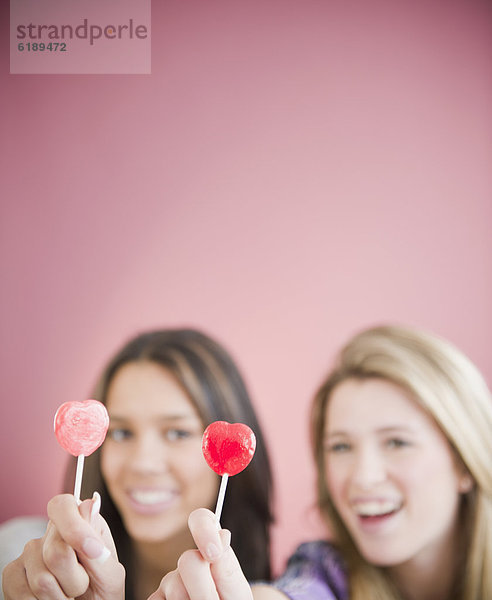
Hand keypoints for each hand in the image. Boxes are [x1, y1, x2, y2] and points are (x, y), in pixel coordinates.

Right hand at [2, 493, 124, 599]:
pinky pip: (23, 593)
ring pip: (41, 579)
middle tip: (84, 585)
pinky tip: (52, 599)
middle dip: (76, 578)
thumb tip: (91, 503)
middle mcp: (51, 533)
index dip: (74, 528)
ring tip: (69, 595)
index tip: (93, 552)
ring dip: (61, 596)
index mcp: (80, 523)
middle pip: (56, 551)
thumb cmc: (101, 593)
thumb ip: (99, 544)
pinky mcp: (13, 574)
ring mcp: (29, 553)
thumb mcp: (110, 573)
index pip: (62, 506)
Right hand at [149, 508, 252, 599]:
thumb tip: (223, 533)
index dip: (204, 530)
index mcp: (211, 552)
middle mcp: (188, 562)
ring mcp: (169, 582)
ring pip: (173, 586)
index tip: (213, 554)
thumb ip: (228, 568)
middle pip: (187, 560)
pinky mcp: (155, 598)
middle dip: (203, 588)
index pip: (202, 520)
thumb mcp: (236, 591)